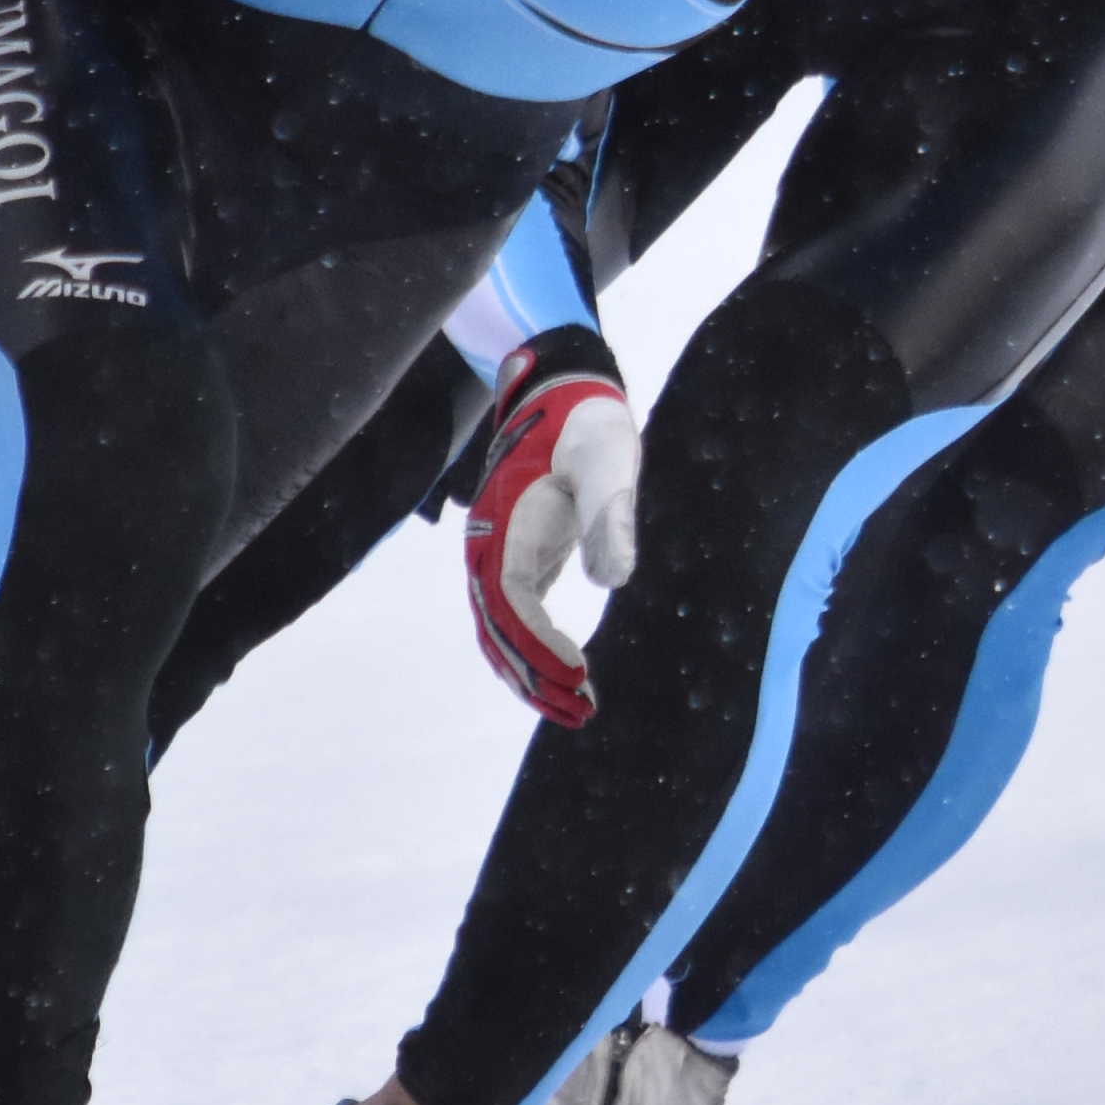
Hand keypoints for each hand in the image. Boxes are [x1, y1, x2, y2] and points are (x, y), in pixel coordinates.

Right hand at [457, 325, 636, 726]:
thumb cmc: (589, 424)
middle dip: (534, 677)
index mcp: (504, 526)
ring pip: (498, 632)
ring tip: (575, 712)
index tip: (577, 674)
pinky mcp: (517, 558)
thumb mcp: (608, 460)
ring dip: (529, 674)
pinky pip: (512, 619)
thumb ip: (610, 515)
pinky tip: (561, 678)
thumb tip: (614, 581)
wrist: (566, 390)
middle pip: (497, 630)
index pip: (511, 602)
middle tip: (582, 714)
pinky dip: (530, 653)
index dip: (538, 645)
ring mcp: (498, 555)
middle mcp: (489, 547)